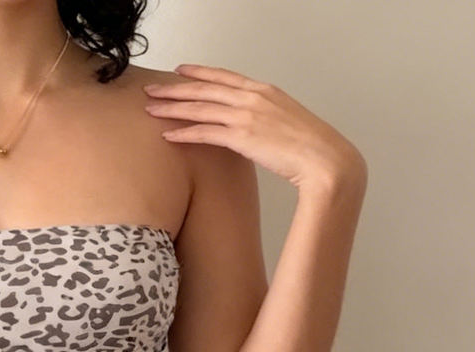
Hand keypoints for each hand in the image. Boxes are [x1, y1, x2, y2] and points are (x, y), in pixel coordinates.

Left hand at [143, 63, 366, 192]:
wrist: (324, 158)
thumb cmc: (310, 147)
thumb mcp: (286, 123)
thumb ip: (265, 119)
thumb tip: (253, 128)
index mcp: (265, 91)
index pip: (224, 77)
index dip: (199, 73)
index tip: (179, 71)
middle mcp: (253, 98)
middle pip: (205, 89)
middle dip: (175, 89)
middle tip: (151, 89)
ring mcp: (247, 115)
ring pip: (200, 108)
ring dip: (172, 108)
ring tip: (150, 109)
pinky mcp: (242, 136)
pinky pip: (205, 132)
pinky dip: (184, 132)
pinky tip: (167, 135)